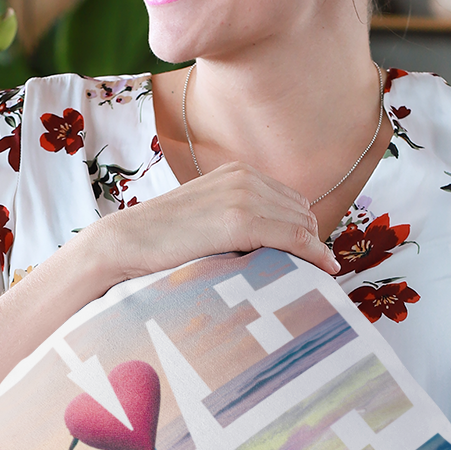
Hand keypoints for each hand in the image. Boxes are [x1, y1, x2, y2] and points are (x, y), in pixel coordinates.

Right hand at [86, 162, 341, 284]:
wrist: (126, 242)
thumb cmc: (161, 241)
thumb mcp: (206, 217)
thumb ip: (236, 218)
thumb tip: (268, 244)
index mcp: (238, 173)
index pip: (291, 201)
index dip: (303, 230)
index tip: (312, 256)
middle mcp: (245, 177)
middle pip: (302, 212)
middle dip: (309, 241)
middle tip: (313, 271)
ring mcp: (244, 196)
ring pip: (302, 225)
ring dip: (311, 250)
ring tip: (314, 276)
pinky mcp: (240, 220)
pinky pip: (294, 238)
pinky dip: (314, 254)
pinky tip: (324, 269)